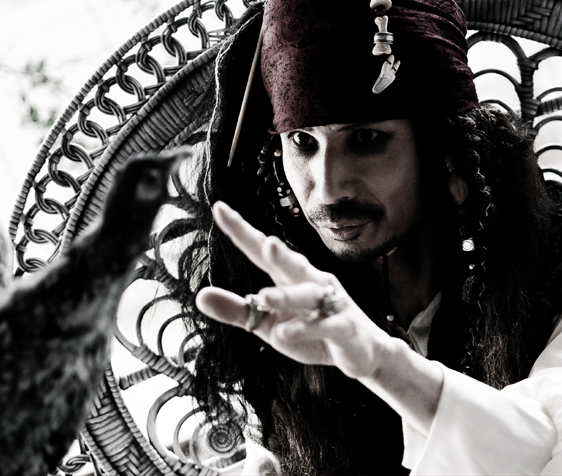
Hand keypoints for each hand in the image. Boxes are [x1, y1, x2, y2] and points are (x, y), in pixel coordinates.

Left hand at [195, 201, 392, 378]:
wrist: (361, 352)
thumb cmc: (313, 332)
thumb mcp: (268, 325)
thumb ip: (238, 310)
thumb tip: (200, 296)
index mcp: (290, 277)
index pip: (261, 251)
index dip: (242, 231)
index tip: (220, 209)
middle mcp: (312, 283)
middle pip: (293, 263)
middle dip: (280, 253)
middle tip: (266, 242)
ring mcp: (332, 304)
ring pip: (309, 294)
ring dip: (287, 296)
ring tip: (264, 297)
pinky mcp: (344, 328)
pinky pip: (325, 326)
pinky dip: (306, 329)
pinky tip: (286, 333)